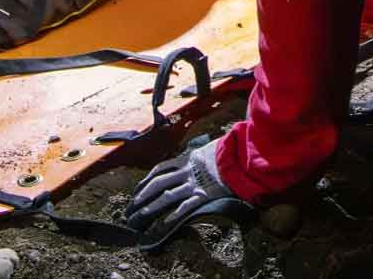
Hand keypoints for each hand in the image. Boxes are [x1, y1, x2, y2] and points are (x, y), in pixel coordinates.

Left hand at [125, 138, 240, 232]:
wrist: (240, 156)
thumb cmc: (227, 151)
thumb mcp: (208, 149)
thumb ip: (197, 155)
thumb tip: (194, 157)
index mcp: (187, 159)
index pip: (161, 169)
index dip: (147, 179)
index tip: (138, 188)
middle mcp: (186, 172)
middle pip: (159, 183)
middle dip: (143, 195)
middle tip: (132, 206)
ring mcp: (194, 184)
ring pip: (167, 196)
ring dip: (152, 207)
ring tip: (140, 216)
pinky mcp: (203, 196)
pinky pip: (185, 207)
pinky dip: (173, 215)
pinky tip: (164, 223)